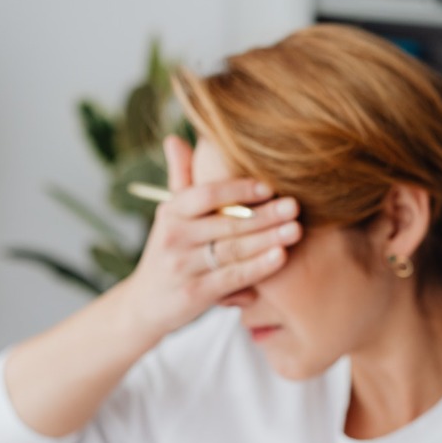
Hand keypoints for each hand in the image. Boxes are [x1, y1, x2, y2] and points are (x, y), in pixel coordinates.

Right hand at [128, 136, 301, 334]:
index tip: (269, 186)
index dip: (238, 189)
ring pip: (232, 250)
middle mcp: (173, 237)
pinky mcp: (194, 294)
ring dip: (267, 239)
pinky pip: (232, 277)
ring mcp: (182, 267)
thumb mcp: (169, 216)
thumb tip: (174, 138)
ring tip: (295, 230)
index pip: (205, 194)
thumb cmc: (170, 252)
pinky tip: (281, 257)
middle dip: (263, 214)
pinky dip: (258, 267)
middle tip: (294, 206)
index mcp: (170, 212)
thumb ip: (180, 179)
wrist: (146, 304)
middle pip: (225, 222)